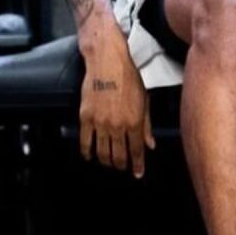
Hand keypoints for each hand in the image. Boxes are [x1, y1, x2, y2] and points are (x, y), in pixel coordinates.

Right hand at [78, 18, 153, 177]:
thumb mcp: (145, 99)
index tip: (137, 173)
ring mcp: (100, 123)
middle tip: (123, 167)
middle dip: (122, 165)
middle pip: (119, 155)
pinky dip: (87, 152)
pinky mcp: (85, 117)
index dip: (137, 165)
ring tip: (109, 163)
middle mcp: (117, 125)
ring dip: (106, 161)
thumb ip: (146, 124)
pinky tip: (89, 156)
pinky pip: (85, 141)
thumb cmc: (130, 76)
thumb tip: (150, 144)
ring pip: (102, 152)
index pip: (137, 151)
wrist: (108, 61)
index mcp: (134, 121)